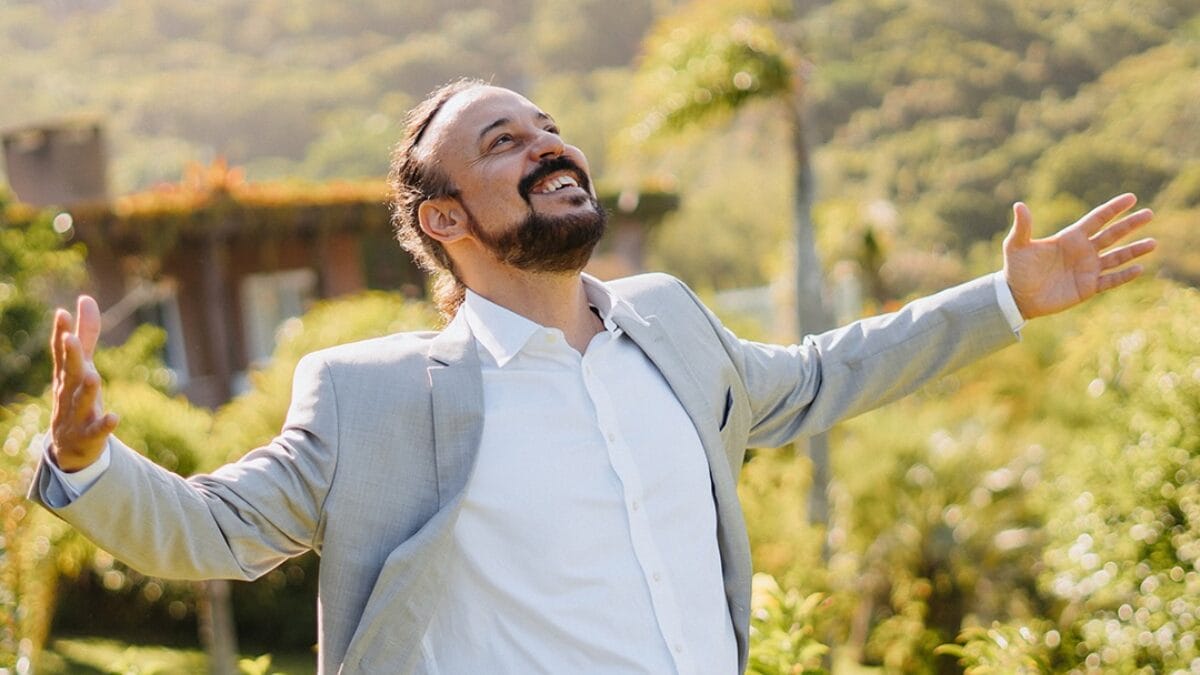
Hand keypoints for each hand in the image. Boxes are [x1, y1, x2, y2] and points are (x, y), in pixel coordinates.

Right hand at [50, 295, 118, 471]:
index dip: (61, 334)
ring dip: (86, 390)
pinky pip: (97, 430)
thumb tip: (85, 298)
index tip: (61, 313)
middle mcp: (68, 393)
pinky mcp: (88, 436)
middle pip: (70, 374)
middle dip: (71, 357)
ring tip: (94, 376)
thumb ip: (86, 333)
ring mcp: (76, 416)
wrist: (69, 447)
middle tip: (71, 339)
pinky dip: (104, 425)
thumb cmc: (75, 397)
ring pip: (81, 402)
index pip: (61, 353)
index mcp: (66, 375)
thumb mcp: (81, 365)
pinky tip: (114, 417)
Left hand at [1003, 193, 1155, 318]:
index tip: (1131, 198)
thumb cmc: (1016, 269)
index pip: (1097, 219)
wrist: (1016, 297)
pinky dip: (1124, 276)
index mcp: (1070, 238)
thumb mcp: (1017, 246)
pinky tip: (1139, 269)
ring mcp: (1087, 269)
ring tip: (1153, 243)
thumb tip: (1019, 205)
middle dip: (1130, 224)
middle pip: (1112, 235)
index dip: (1114, 208)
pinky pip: (1111, 280)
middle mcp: (1083, 251)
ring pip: (1117, 257)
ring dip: (1134, 251)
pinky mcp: (1088, 287)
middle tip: (1149, 214)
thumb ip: (1023, 227)